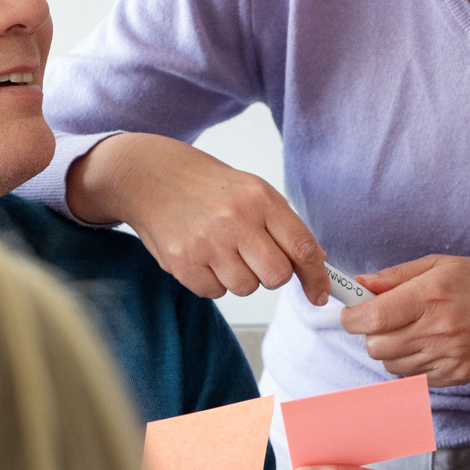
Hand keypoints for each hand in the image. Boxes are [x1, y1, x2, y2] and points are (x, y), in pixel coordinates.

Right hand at [67, 132, 329, 303]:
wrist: (150, 176)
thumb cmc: (208, 186)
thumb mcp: (253, 191)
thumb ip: (285, 226)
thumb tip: (316, 262)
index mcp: (260, 199)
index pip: (302, 248)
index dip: (316, 277)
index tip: (320, 293)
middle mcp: (235, 220)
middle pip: (277, 276)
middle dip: (272, 274)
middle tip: (256, 257)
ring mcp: (206, 243)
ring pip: (246, 287)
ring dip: (241, 277)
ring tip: (224, 250)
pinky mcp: (182, 262)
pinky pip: (215, 293)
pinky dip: (214, 281)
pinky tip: (204, 256)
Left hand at [341, 255, 469, 387]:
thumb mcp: (440, 265)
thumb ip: (396, 276)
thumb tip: (360, 284)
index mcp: (431, 295)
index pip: (373, 318)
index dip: (353, 317)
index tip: (352, 312)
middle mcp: (438, 329)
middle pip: (376, 346)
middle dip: (370, 333)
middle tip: (383, 320)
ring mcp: (447, 357)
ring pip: (390, 365)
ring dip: (390, 349)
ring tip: (410, 330)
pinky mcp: (455, 376)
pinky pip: (413, 377)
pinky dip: (411, 363)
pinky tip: (428, 344)